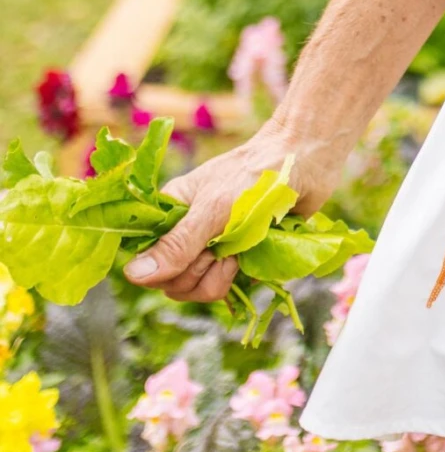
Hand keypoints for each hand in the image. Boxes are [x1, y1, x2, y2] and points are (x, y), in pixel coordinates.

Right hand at [123, 121, 346, 305]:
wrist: (305, 162)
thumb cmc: (255, 176)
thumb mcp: (212, 210)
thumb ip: (177, 244)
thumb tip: (132, 276)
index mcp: (172, 215)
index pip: (148, 263)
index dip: (166, 271)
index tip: (193, 253)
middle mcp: (189, 232)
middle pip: (174, 283)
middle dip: (198, 273)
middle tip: (222, 248)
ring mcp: (215, 246)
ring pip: (201, 289)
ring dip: (221, 277)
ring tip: (240, 250)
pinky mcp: (242, 256)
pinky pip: (231, 285)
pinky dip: (242, 277)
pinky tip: (254, 255)